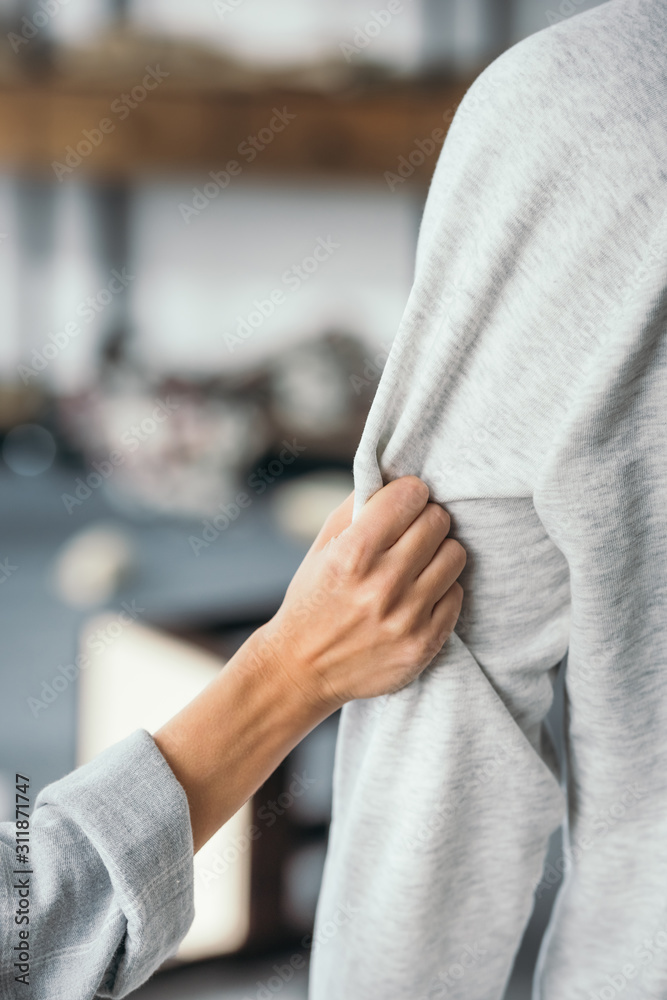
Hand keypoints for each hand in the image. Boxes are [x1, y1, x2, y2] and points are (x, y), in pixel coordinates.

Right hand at [251, 476, 465, 714]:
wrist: (302, 668)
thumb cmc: (312, 599)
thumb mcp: (323, 547)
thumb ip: (358, 508)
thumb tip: (397, 476)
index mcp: (353, 554)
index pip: (409, 496)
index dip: (409, 493)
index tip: (405, 501)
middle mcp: (382, 584)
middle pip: (437, 521)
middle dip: (425, 519)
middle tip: (412, 532)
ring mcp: (406, 617)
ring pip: (455, 555)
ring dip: (439, 553)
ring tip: (418, 562)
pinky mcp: (424, 644)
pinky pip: (457, 594)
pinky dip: (441, 589)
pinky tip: (418, 594)